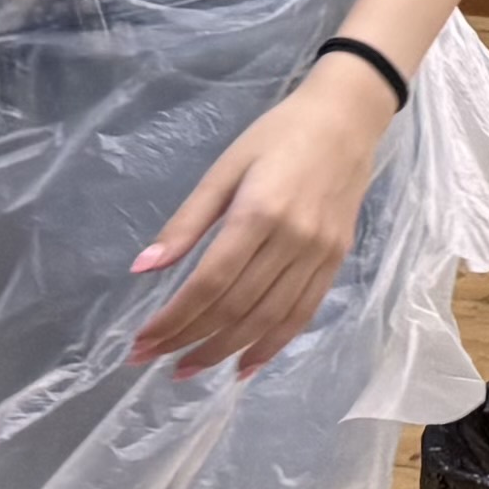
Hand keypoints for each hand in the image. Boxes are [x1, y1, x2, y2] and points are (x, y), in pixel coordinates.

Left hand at [130, 57, 393, 376]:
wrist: (347, 118)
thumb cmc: (277, 135)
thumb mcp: (224, 168)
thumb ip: (187, 222)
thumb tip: (142, 269)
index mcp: (259, 213)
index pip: (210, 282)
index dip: (174, 318)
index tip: (141, 341)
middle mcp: (293, 240)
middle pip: (236, 306)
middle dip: (189, 339)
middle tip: (151, 360)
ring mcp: (319, 253)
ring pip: (268, 318)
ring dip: (226, 350)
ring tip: (189, 370)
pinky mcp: (336, 259)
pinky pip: (303, 313)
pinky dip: (273, 345)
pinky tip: (244, 365)